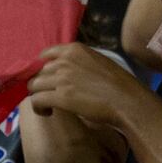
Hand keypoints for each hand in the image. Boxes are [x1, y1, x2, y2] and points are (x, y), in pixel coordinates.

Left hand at [27, 43, 145, 133]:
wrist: (127, 101)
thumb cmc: (118, 85)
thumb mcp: (98, 62)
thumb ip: (79, 62)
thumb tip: (65, 71)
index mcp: (75, 49)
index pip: (45, 54)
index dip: (43, 69)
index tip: (47, 79)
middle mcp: (65, 60)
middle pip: (39, 71)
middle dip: (42, 84)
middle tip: (49, 95)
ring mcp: (61, 78)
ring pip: (34, 85)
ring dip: (38, 96)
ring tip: (48, 106)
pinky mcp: (60, 96)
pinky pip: (36, 100)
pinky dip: (38, 108)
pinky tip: (48, 113)